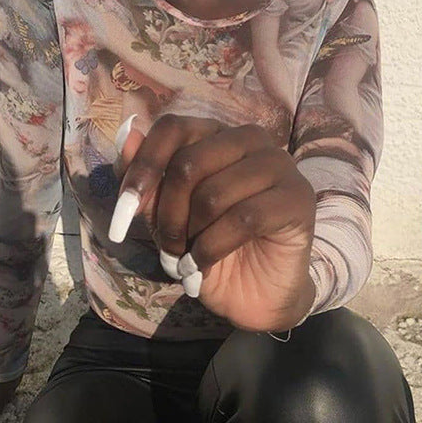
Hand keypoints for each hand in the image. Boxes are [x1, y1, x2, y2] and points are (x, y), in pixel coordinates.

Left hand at [110, 113, 316, 331]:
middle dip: (167, 213)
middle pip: (189, 161)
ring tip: (187, 259)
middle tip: (167, 247)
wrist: (254, 294)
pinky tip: (203, 264)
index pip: (173, 128)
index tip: (123, 211)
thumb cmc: (210, 246)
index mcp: (216, 135)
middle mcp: (250, 139)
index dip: (143, 167)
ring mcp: (279, 165)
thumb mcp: (166, 216)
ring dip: (190, 235)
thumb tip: (127, 134)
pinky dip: (212, 247)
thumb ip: (147, 179)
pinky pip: (244, 218)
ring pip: (213, 193)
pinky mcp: (298, 198)